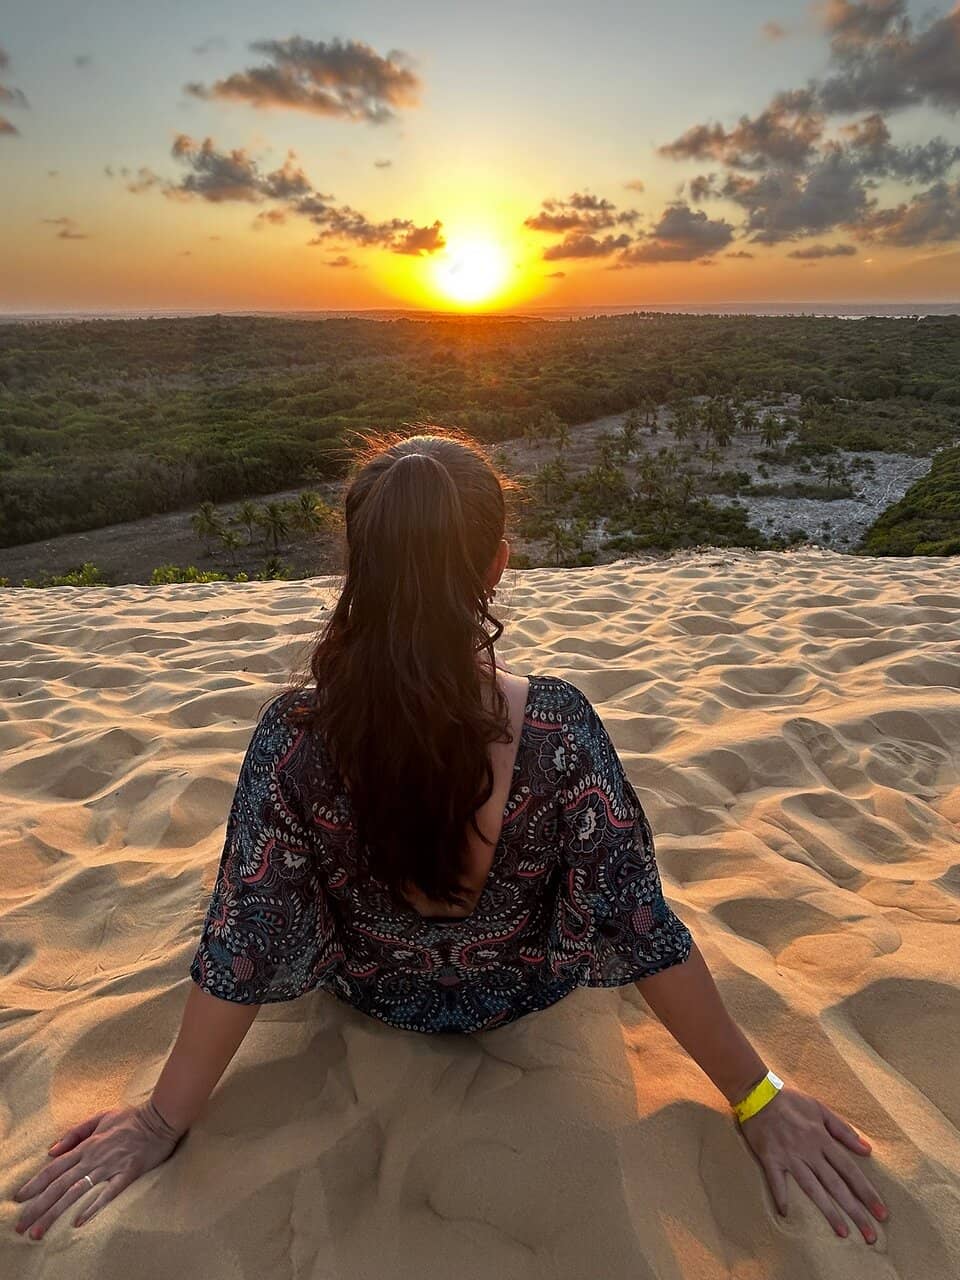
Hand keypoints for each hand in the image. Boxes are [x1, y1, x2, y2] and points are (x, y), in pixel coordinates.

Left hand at [11, 1100, 183, 1240]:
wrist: (161, 1117)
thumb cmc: (131, 1117)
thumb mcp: (100, 1116)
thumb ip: (76, 1133)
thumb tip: (52, 1150)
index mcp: (86, 1145)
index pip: (54, 1168)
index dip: (35, 1184)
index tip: (19, 1199)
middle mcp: (94, 1158)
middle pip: (59, 1185)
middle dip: (38, 1206)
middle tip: (21, 1227)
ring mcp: (110, 1167)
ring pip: (77, 1192)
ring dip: (56, 1212)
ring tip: (40, 1231)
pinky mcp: (127, 1174)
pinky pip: (108, 1194)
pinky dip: (92, 1207)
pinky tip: (79, 1222)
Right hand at [738, 1085, 888, 1242]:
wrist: (757, 1092)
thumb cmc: (790, 1100)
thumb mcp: (820, 1109)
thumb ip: (843, 1130)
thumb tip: (867, 1149)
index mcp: (822, 1138)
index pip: (850, 1170)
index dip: (867, 1192)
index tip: (882, 1213)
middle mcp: (809, 1150)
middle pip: (836, 1185)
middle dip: (855, 1210)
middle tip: (871, 1236)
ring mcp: (789, 1156)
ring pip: (812, 1188)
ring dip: (828, 1211)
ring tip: (843, 1233)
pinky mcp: (770, 1158)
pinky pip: (776, 1181)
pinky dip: (781, 1197)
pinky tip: (786, 1215)